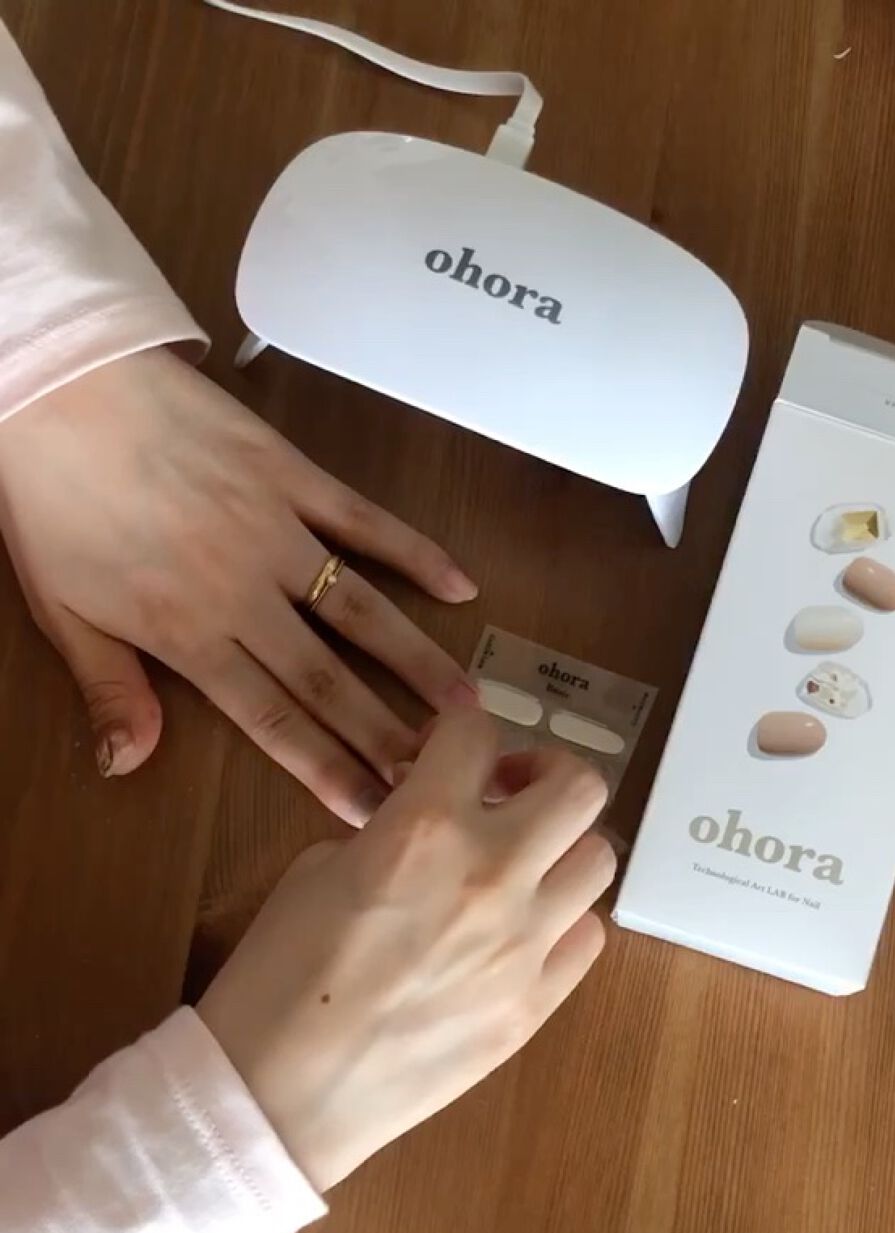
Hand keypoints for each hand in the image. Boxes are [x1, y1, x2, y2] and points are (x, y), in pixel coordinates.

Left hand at [0, 348, 477, 822]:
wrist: (58, 384)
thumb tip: (124, 764)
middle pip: (329, 680)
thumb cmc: (51, 495)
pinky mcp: (290, 474)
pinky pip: (365, 522)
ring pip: (362, 612)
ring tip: (466, 708)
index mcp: (187, 634)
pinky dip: (415, 553)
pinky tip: (459, 586)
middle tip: (440, 779)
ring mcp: (275, 531)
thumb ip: (107, 690)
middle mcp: (244, 593)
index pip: (272, 720)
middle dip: (389, 736)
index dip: (327, 769)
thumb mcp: (61, 610)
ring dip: (417, 663)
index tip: (374, 809)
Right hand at [198, 711, 614, 1190]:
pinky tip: (523, 931)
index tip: (451, 744)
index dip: (461, 726)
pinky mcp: (536, 1004)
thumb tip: (429, 828)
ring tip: (521, 866)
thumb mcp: (319, 871)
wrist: (281, 1092)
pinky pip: (588, 938)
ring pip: (599, 860)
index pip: (477, 731)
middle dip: (544, 774)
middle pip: (578, 786)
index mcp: (424, 828)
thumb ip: (391, 832)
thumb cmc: (278, 977)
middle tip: (508, 794)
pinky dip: (564, 921)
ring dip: (562, 849)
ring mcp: (525, 944)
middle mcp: (491, 875)